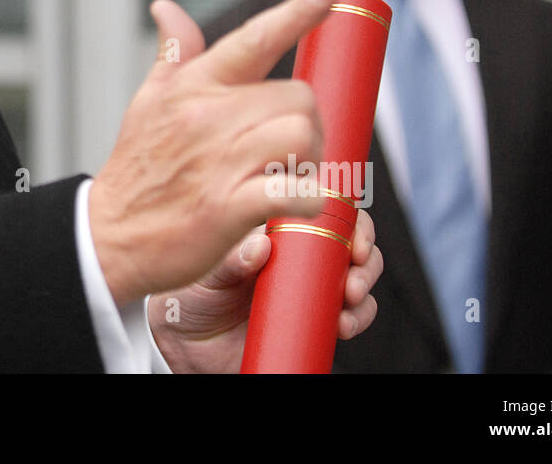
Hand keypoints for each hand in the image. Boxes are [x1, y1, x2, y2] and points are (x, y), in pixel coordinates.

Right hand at [88, 0, 337, 306]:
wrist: (109, 236)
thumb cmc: (136, 168)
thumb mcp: (147, 102)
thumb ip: (173, 55)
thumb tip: (167, 8)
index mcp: (195, 86)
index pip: (253, 38)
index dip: (297, 11)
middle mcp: (208, 116)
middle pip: (298, 96)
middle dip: (311, 123)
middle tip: (298, 150)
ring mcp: (219, 162)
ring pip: (302, 136)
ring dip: (313, 159)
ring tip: (296, 174)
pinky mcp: (228, 208)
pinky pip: (292, 191)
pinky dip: (310, 199)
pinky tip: (301, 204)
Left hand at [148, 209, 382, 373]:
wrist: (187, 347)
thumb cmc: (191, 296)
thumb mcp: (206, 274)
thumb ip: (230, 260)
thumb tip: (261, 246)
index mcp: (273, 228)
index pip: (317, 205)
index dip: (343, 212)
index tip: (350, 230)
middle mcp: (297, 253)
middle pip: (347, 237)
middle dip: (363, 249)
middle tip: (356, 264)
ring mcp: (308, 285)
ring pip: (356, 273)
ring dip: (364, 283)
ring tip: (349, 298)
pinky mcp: (314, 319)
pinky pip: (351, 314)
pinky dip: (358, 317)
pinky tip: (343, 324)